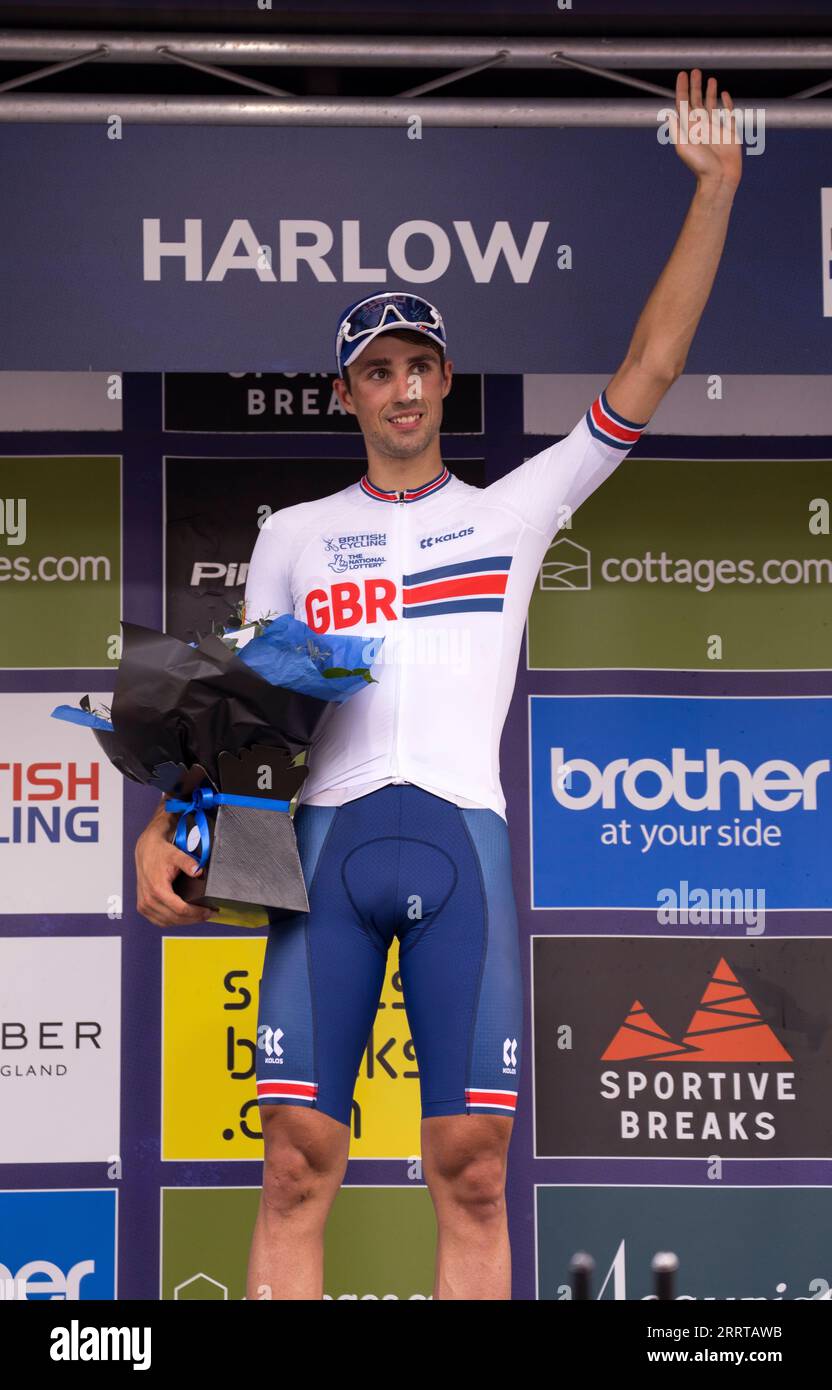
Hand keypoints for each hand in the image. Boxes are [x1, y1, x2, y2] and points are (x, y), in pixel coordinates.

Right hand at [135, 820, 217, 926]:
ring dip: (184, 922)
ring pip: (168, 922)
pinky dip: (172, 922)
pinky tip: (183, 918)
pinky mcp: (143, 907)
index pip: (180, 909)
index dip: (197, 913)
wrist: (146, 850)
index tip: (209, 911)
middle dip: (195, 918)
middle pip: (176, 918)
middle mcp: (148, 900)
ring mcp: (144, 905)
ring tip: (199, 916)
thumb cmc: (159, 853)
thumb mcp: (176, 855)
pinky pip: (159, 921)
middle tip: (208, 914)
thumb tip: (198, 871)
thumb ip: (188, 863)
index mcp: (157, 889)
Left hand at [672, 69, 742, 188]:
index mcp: (689, 128)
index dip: (682, 89)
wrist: (720, 179)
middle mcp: (701, 126)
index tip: (682, 74)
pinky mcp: (730, 132)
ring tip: (709, 78)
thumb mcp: (684, 146)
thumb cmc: (700, 165)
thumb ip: (676, 129)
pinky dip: (726, 103)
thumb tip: (669, 112)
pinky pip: (728, 114)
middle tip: (695, 71)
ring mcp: (716, 128)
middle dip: (695, 86)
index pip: (684, 104)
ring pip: (711, 105)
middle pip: (696, 101)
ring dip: (709, 92)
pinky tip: (724, 94)